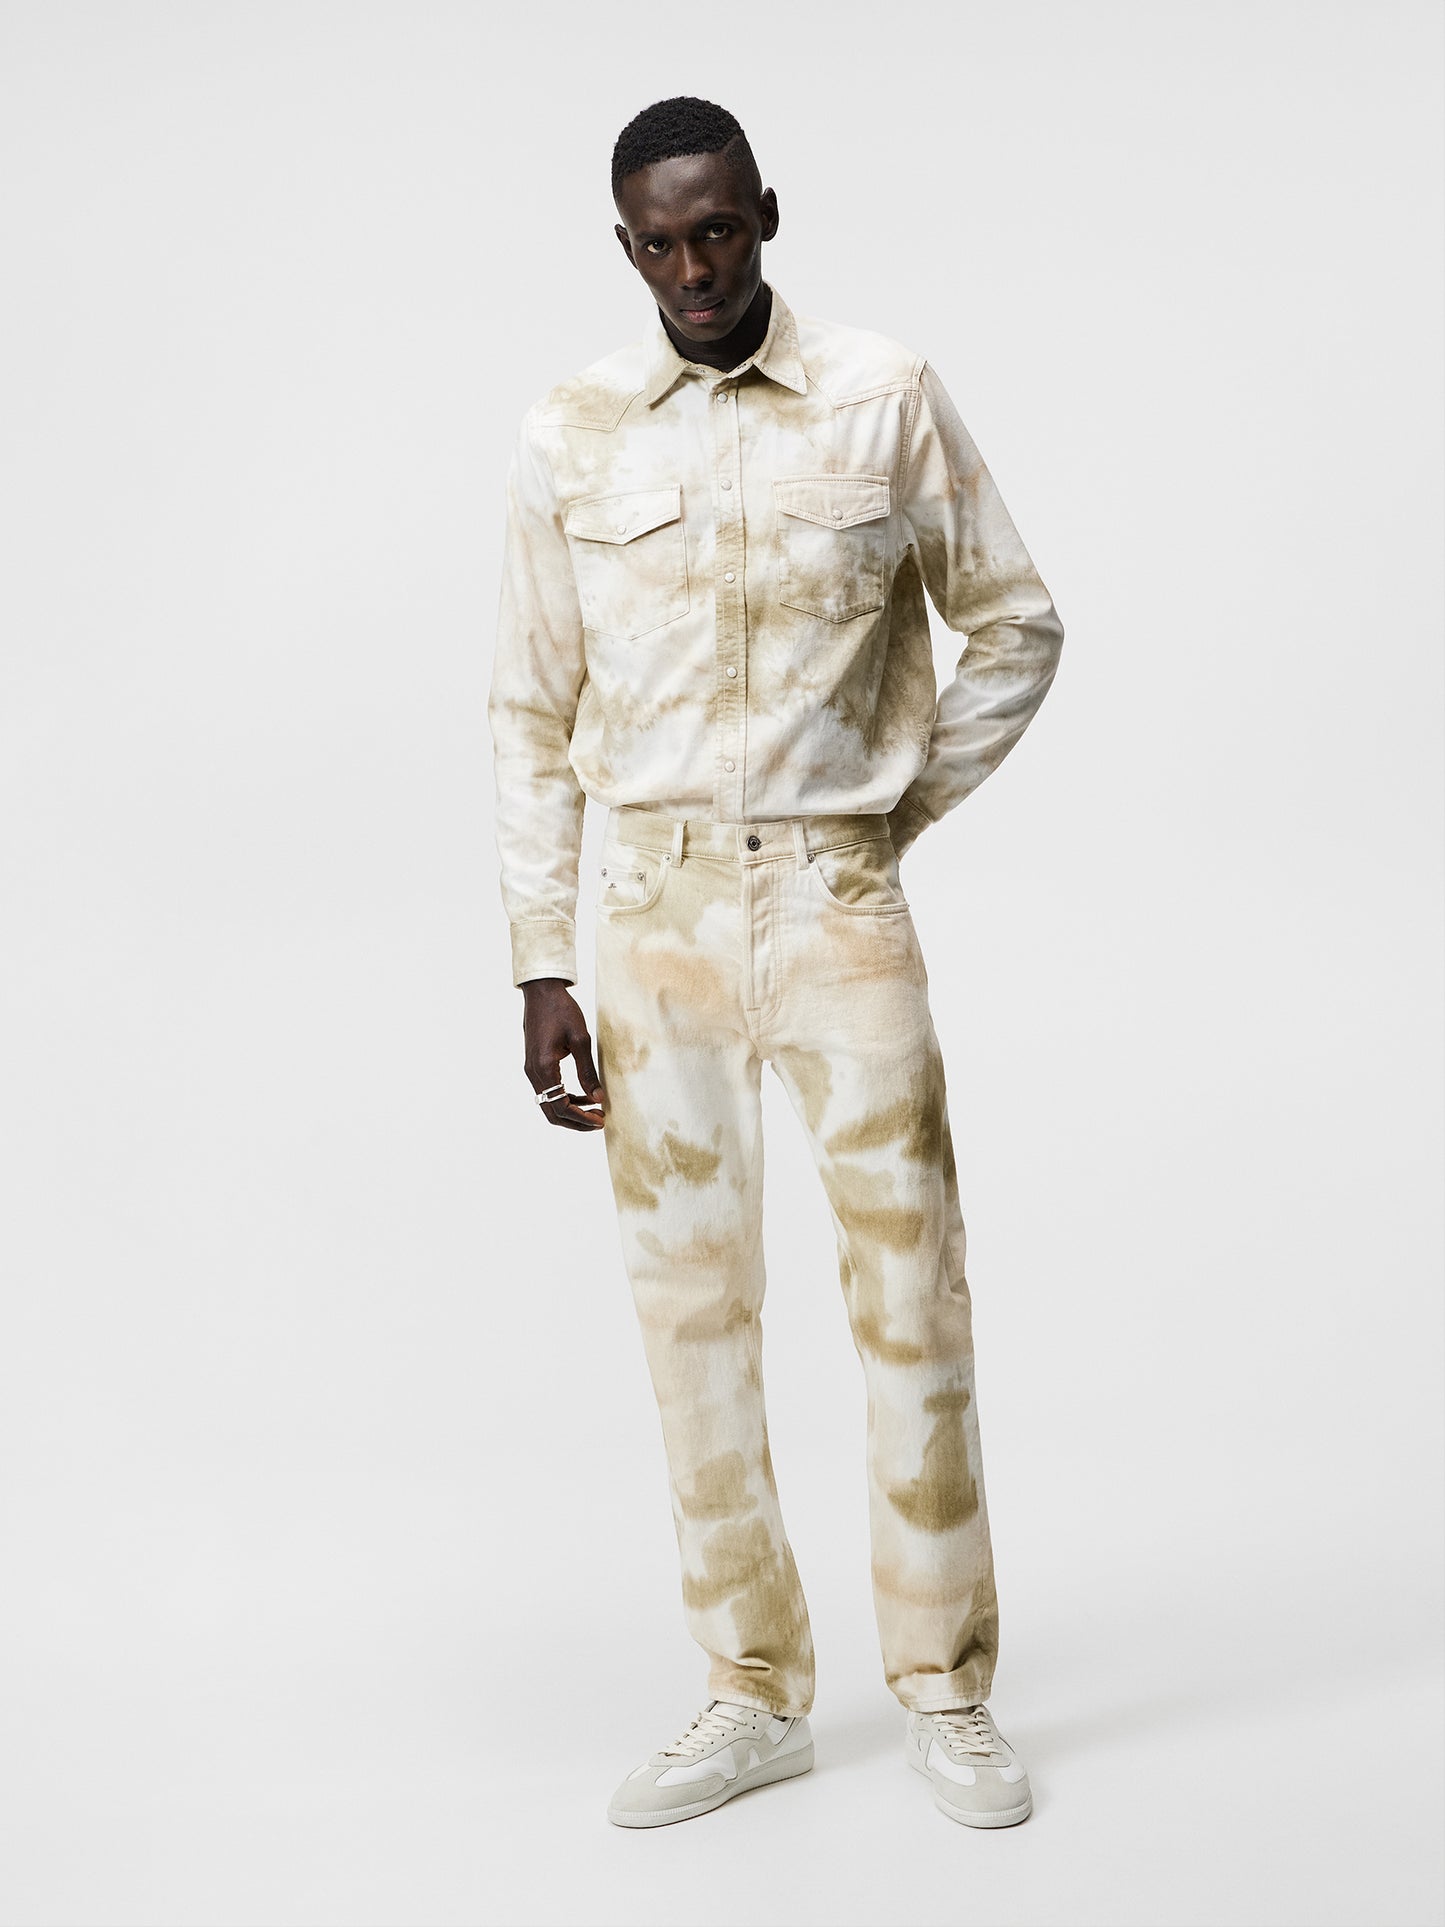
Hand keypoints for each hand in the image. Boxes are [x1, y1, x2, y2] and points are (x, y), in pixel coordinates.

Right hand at [520, 979, 605, 1131]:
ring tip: (595, 1109)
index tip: (601, 1120)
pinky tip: (584, 1095)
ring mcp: (531, 1070)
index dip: (581, 1118)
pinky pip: (548, 1091)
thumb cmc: (561, 1010)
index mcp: (544, 1067)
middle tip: (599, 1121)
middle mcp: (533, 1073)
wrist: (542, 992)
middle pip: (552, 1112)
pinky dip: (565, 1098)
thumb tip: (598, 1098)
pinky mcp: (534, 1065)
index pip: (560, 1107)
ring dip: (571, 1111)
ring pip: (549, 1104)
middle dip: (576, 1121)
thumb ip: (588, 1071)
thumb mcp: (580, 1039)